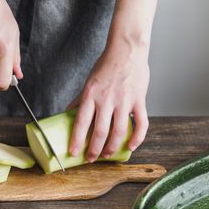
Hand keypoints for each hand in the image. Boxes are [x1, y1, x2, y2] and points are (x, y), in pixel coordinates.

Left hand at [67, 42, 149, 161]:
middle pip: (99, 132)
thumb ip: (79, 100)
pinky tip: (131, 146)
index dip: (76, 140)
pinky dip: (137, 138)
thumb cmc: (106, 65)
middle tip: (90, 158)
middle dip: (94, 149)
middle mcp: (106, 100)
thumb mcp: (88, 82)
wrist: (127, 49)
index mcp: (91, 95)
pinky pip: (141, 123)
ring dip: (112, 147)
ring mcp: (124, 101)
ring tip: (106, 155)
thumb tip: (67, 113)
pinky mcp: (139, 100)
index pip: (81, 123)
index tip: (73, 153)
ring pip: (118, 131)